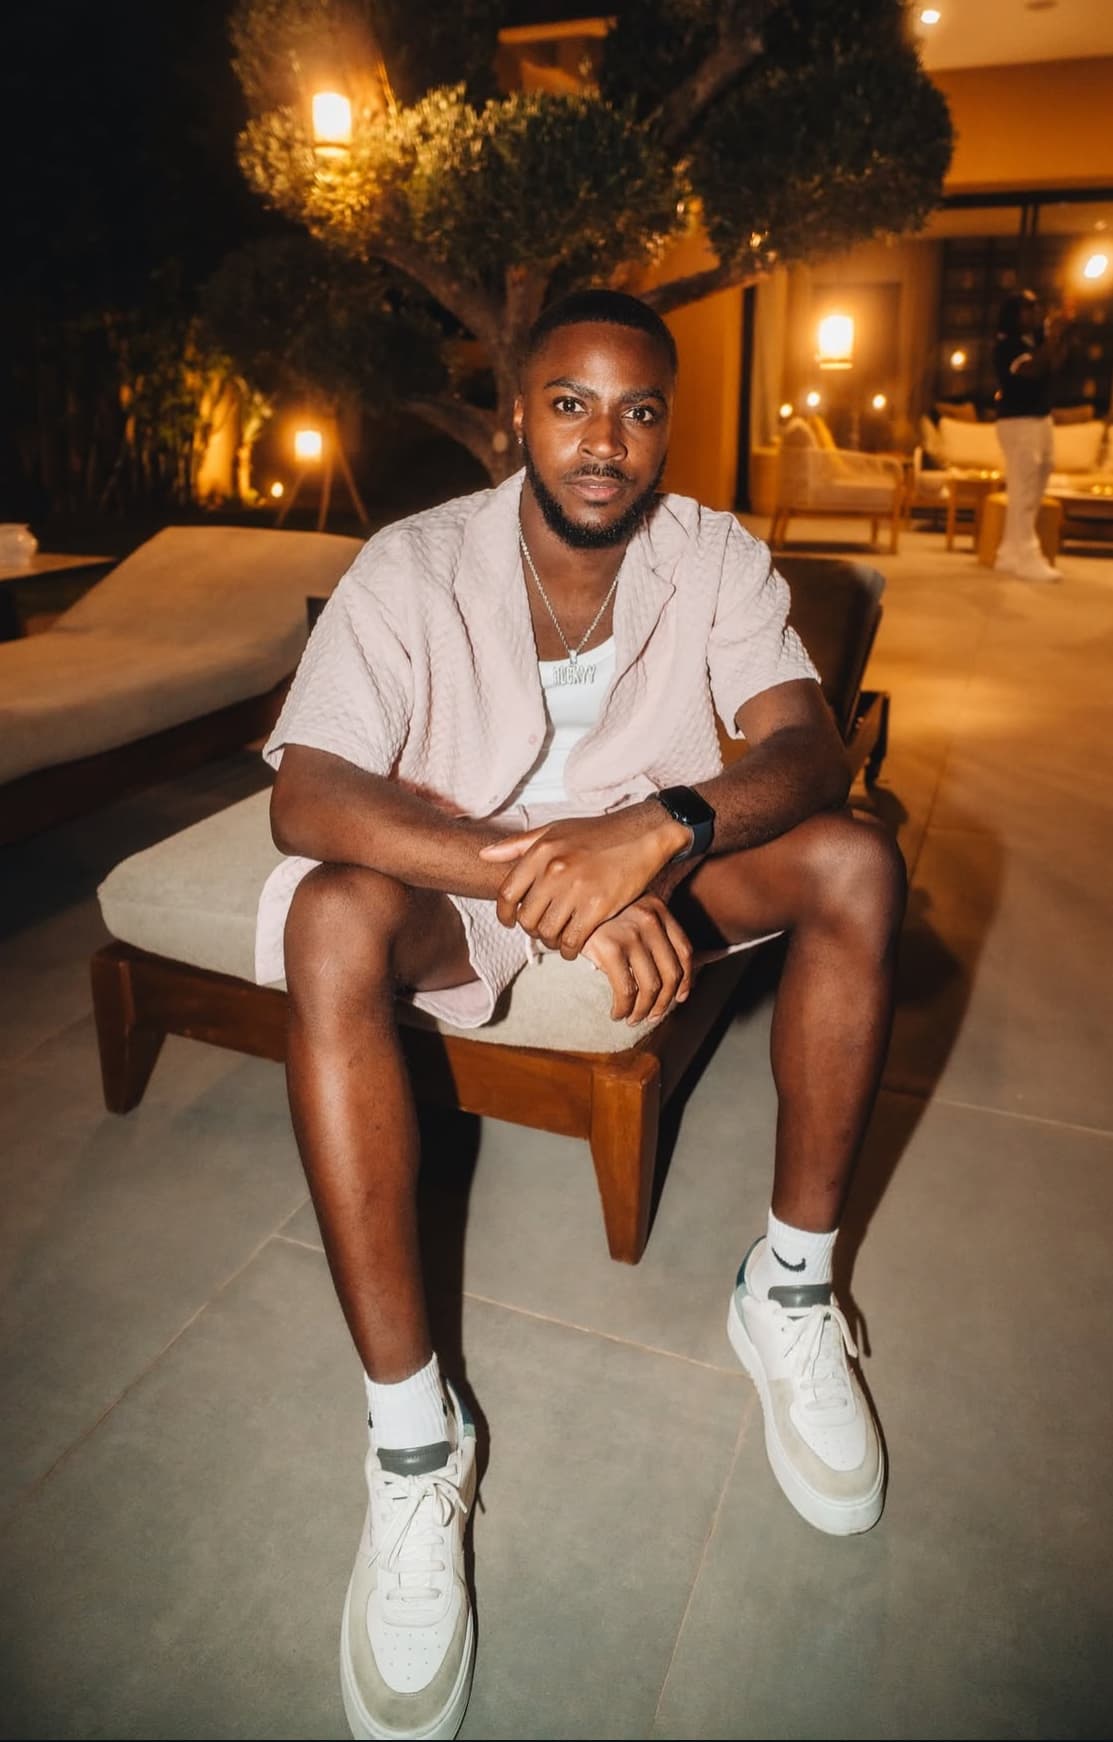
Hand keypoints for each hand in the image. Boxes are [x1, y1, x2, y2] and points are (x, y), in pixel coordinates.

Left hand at [479, 805, 687, 955]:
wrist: (642, 835)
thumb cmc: (597, 833)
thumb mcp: (555, 830)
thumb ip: (518, 845)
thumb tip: (484, 855)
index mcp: (541, 852)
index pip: (507, 894)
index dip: (505, 915)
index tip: (510, 922)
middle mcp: (554, 870)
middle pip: (526, 918)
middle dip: (531, 930)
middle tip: (542, 930)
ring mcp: (576, 889)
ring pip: (548, 932)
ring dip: (551, 942)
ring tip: (558, 939)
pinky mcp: (599, 906)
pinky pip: (573, 940)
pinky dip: (570, 950)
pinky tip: (574, 948)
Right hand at [581, 897, 693, 1023]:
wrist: (560, 903)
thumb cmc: (593, 914)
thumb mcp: (627, 912)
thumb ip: (649, 932)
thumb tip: (673, 976)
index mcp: (658, 908)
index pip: (684, 951)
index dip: (686, 980)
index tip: (679, 997)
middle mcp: (649, 919)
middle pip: (671, 972)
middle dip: (663, 1002)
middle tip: (652, 1016)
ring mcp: (631, 933)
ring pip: (650, 986)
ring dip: (643, 1011)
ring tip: (632, 1018)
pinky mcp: (610, 947)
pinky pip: (626, 990)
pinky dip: (624, 1008)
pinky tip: (617, 1012)